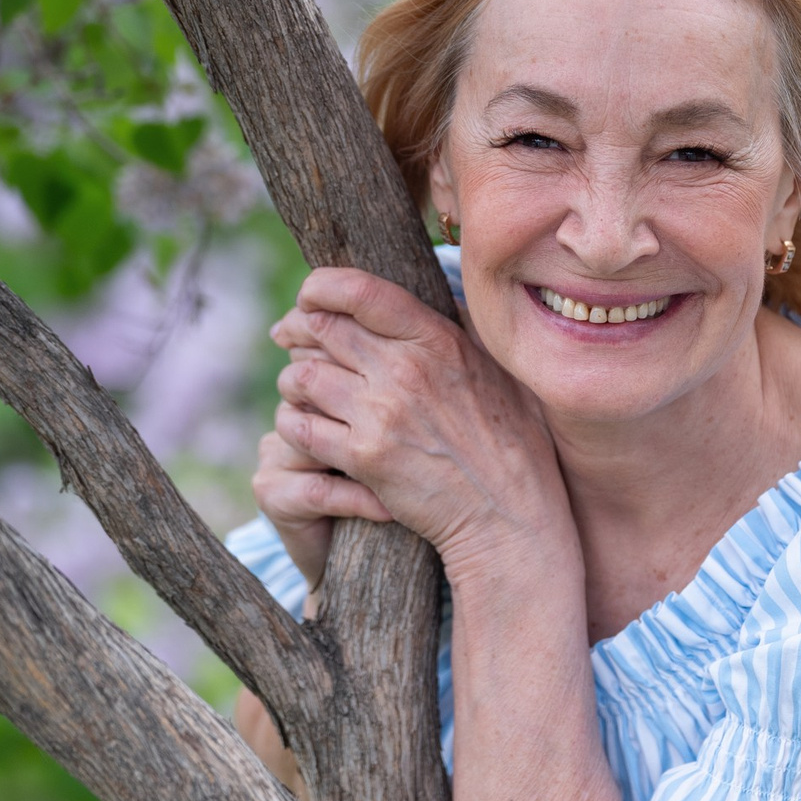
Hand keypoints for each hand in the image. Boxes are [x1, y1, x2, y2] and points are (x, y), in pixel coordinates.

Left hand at [263, 268, 573, 584]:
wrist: (510, 513)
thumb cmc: (513, 442)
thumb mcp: (499, 370)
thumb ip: (464, 331)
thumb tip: (442, 296)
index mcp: (438, 340)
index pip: (360, 291)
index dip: (320, 287)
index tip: (310, 298)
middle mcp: (406, 370)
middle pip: (320, 328)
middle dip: (297, 330)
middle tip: (287, 338)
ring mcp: (382, 414)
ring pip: (300, 376)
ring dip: (293, 381)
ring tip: (302, 389)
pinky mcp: (363, 457)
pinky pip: (300, 426)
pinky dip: (293, 423)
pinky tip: (305, 427)